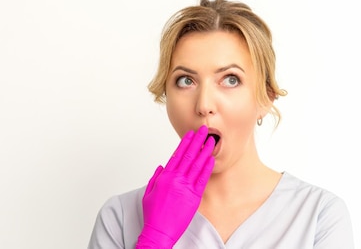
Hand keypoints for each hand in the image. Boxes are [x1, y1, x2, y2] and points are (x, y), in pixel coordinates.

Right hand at [136, 125, 215, 248]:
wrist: (158, 231)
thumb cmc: (153, 214)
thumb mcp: (148, 193)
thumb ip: (155, 178)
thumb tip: (162, 166)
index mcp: (164, 177)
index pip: (176, 155)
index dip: (185, 143)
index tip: (190, 134)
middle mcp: (175, 179)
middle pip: (188, 156)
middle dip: (197, 141)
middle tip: (204, 130)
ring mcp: (185, 187)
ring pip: (197, 165)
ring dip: (204, 151)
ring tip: (210, 141)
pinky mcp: (194, 196)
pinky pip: (202, 179)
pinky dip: (207, 168)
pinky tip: (211, 159)